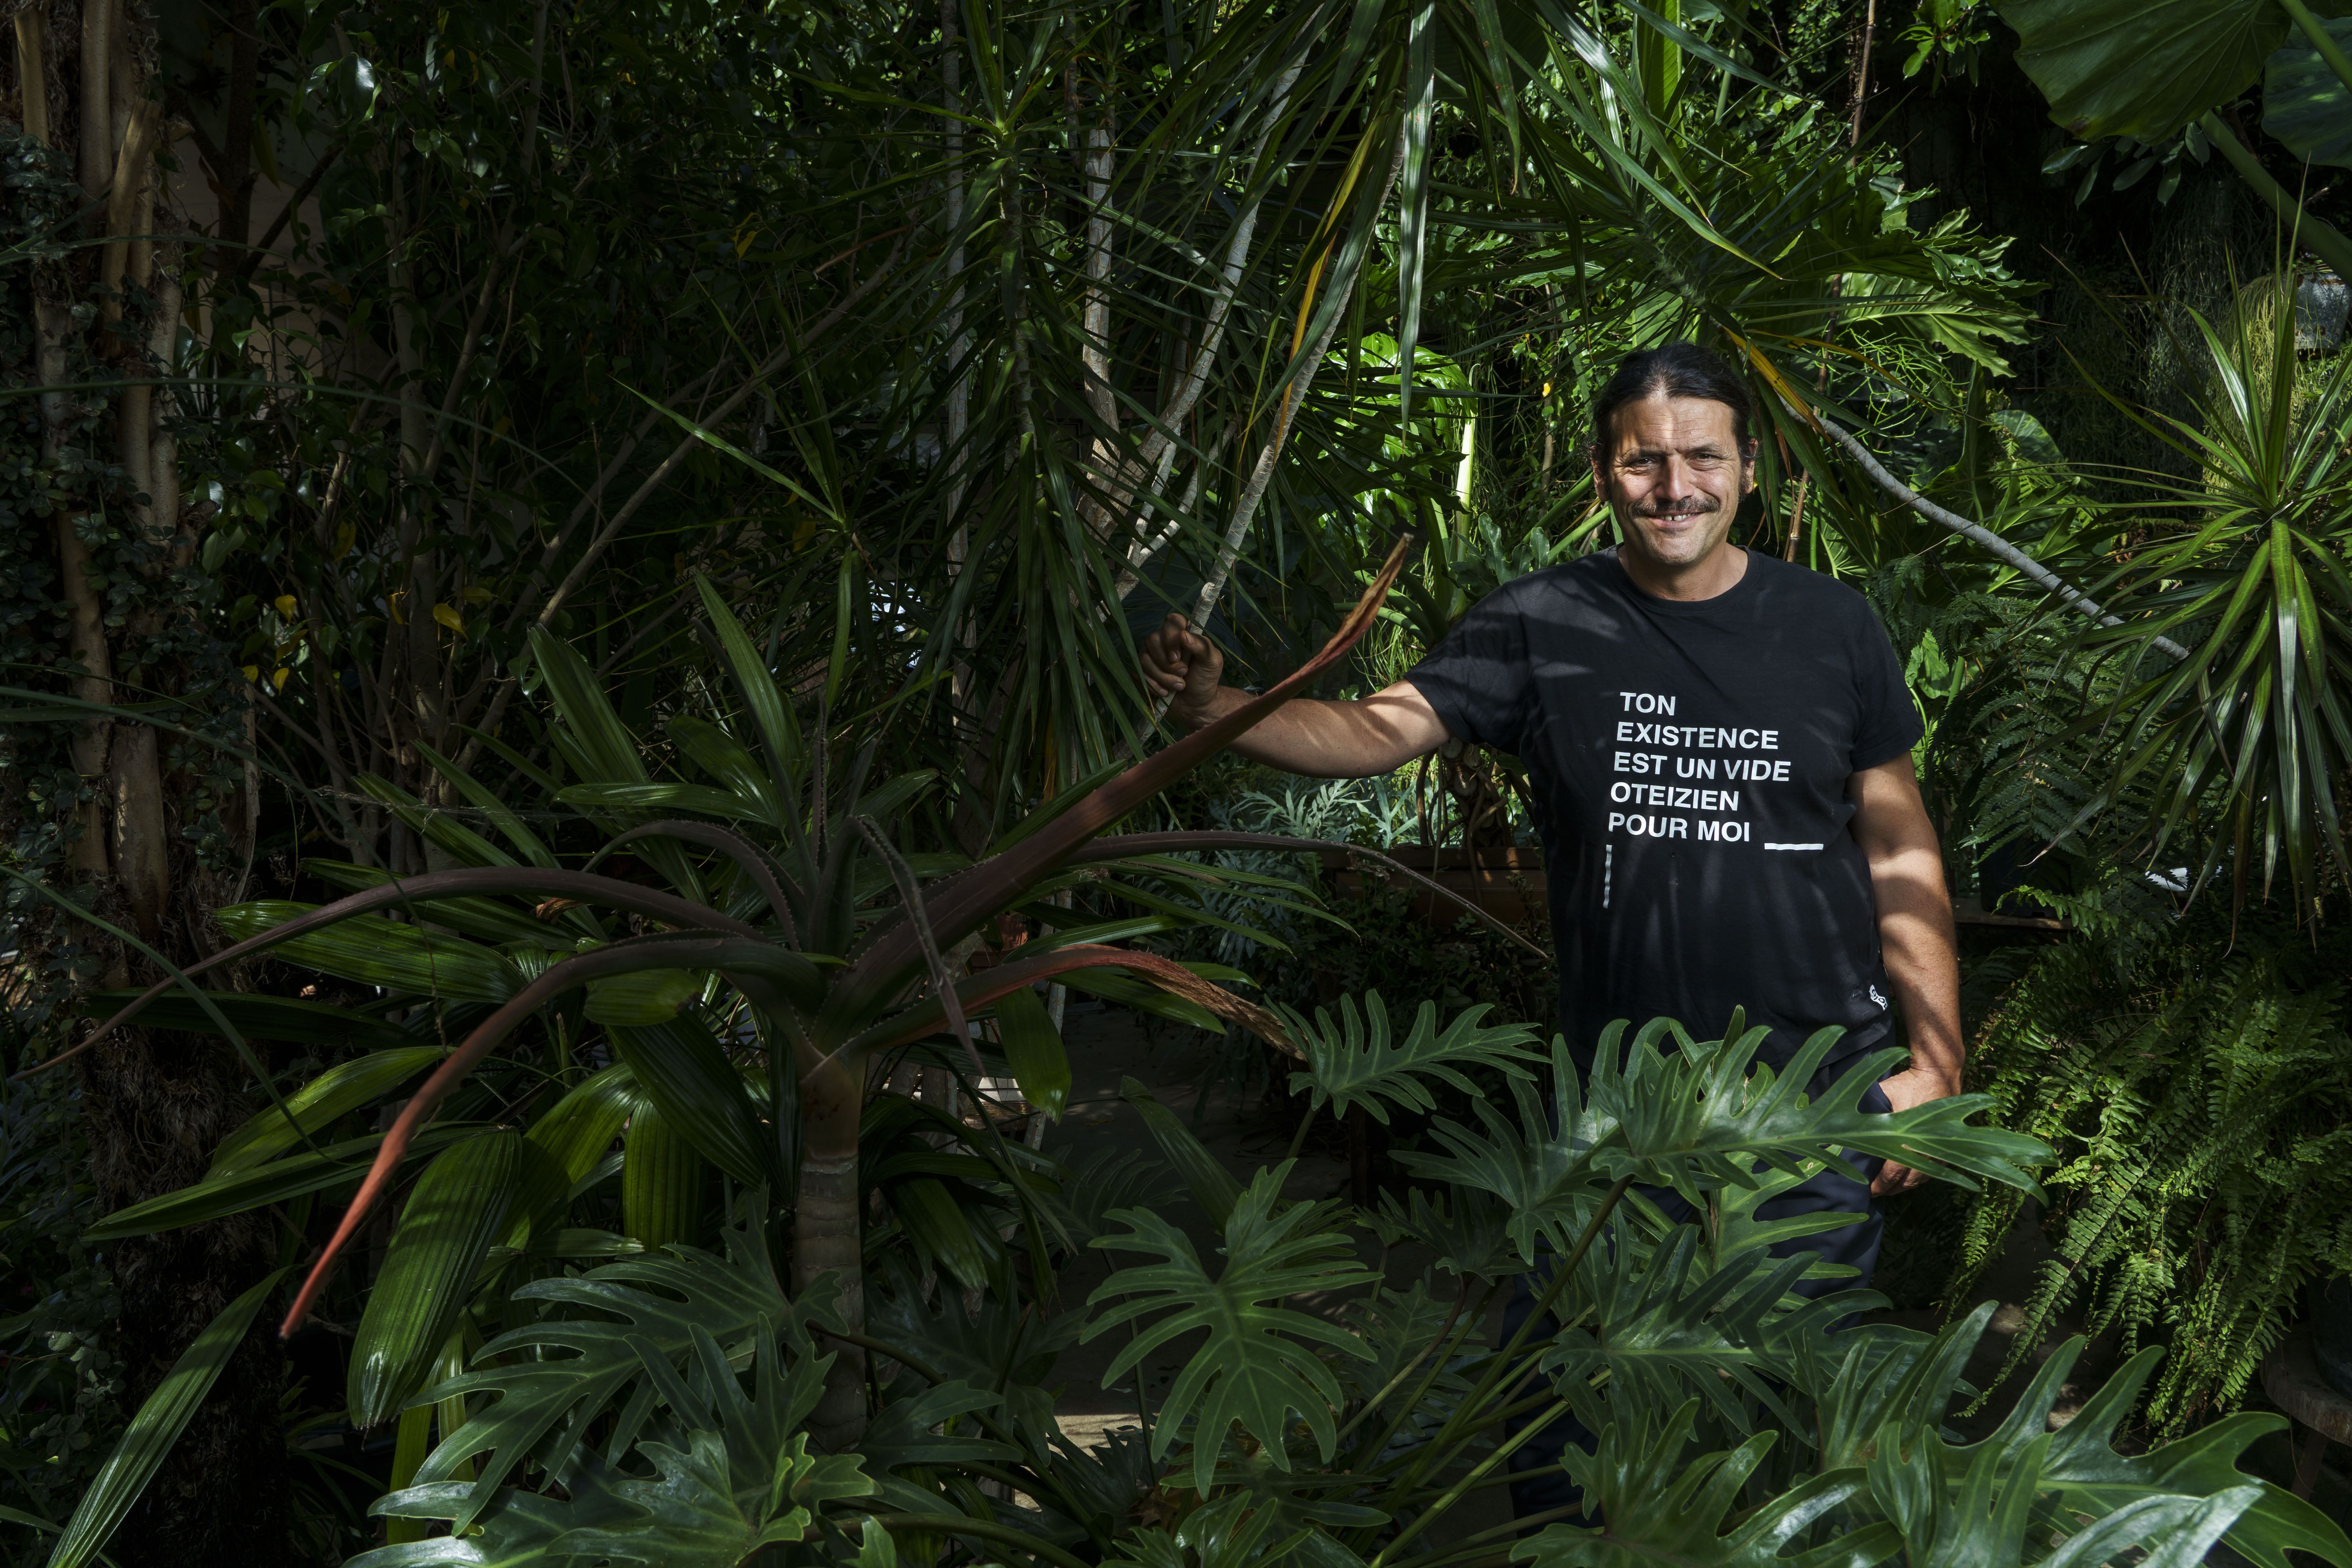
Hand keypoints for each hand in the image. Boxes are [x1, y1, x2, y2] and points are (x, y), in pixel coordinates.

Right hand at [1139, 613, 1223, 726]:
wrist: (1195, 705)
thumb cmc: (1205, 680)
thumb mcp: (1212, 662)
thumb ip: (1203, 646)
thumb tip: (1184, 635)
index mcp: (1182, 633)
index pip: (1172, 621)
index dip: (1171, 637)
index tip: (1178, 657)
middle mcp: (1163, 640)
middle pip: (1152, 639)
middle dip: (1167, 663)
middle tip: (1183, 674)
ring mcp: (1151, 655)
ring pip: (1144, 657)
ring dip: (1162, 676)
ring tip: (1178, 686)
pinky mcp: (1142, 671)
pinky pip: (1139, 672)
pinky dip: (1154, 685)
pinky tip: (1166, 692)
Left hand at [1868, 1064, 1961, 1197]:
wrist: (1938, 1074)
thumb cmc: (1906, 1084)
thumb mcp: (1881, 1095)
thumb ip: (1867, 1114)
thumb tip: (1842, 1127)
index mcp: (1906, 1140)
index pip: (1892, 1173)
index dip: (1879, 1185)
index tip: (1867, 1191)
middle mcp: (1925, 1150)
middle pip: (1907, 1182)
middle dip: (1890, 1190)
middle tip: (1875, 1193)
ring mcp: (1939, 1151)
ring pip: (1921, 1179)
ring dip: (1905, 1186)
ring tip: (1889, 1189)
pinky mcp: (1946, 1148)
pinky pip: (1934, 1171)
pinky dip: (1920, 1178)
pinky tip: (1909, 1180)